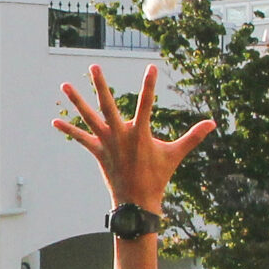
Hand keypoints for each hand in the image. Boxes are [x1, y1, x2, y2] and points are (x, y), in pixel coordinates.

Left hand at [55, 64, 211, 210]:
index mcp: (140, 133)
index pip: (146, 103)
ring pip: (88, 118)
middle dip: (100, 85)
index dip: (149, 85)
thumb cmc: (158, 176)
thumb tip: (213, 123)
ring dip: (77, 101)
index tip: (151, 67)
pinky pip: (81, 138)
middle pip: (107, 105)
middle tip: (93, 66)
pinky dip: (69, 129)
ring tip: (65, 85)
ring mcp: (106, 143)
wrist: (137, 201)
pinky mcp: (98, 152)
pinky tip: (55, 120)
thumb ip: (193, 137)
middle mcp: (120, 135)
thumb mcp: (176, 154)